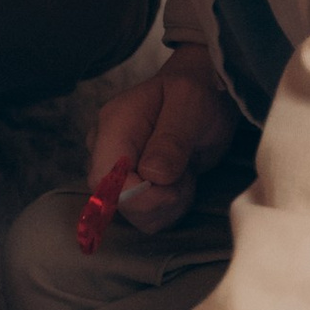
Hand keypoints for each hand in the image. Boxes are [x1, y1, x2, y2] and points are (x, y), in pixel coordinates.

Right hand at [87, 46, 236, 234]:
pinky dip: (170, 208)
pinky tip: (180, 182)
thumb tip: (152, 175)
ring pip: (134, 215)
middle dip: (159, 201)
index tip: (174, 188)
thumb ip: (172, 139)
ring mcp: (117, 170)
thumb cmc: (197, 92)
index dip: (139, 196)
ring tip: (185, 173)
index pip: (105, 179)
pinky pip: (147, 216)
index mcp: (114, 124)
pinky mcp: (133, 185)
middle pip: (116, 202)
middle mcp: (106, 148)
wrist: (204, 93)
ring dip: (169, 205)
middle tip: (186, 174)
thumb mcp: (191, 104)